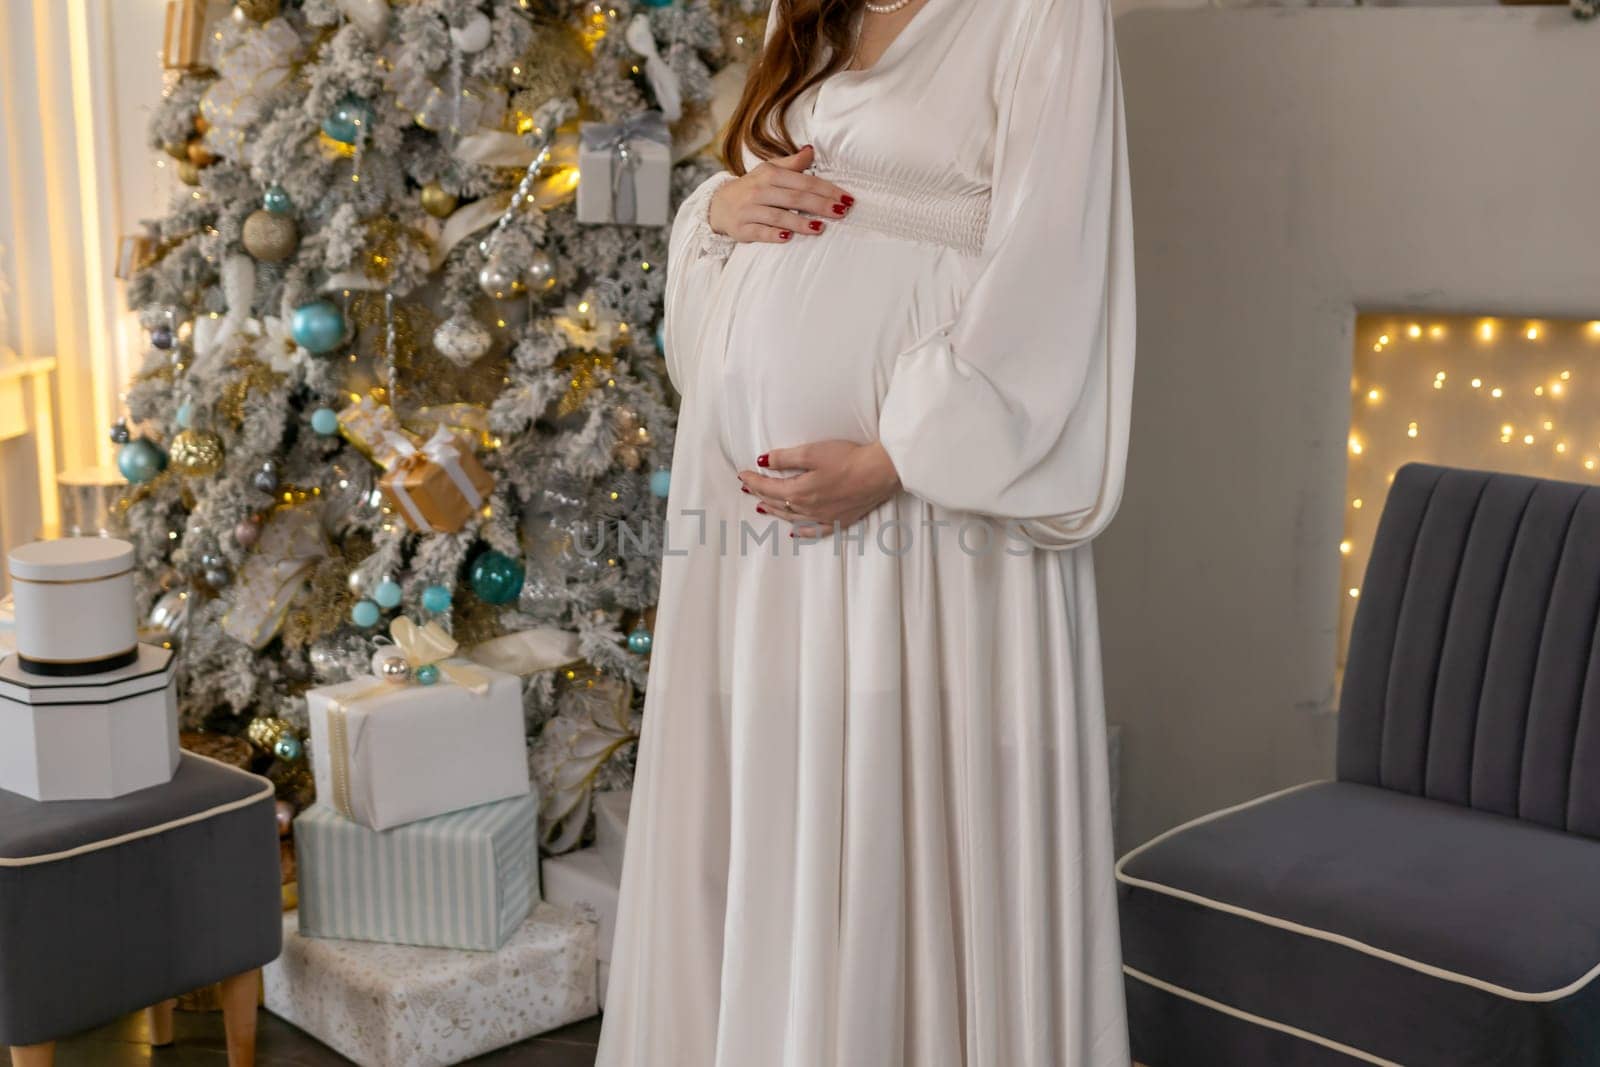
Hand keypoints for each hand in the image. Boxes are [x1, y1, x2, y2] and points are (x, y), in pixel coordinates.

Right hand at [709, 145, 853, 245]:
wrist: (719, 204)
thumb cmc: (752, 187)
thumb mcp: (770, 171)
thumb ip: (792, 164)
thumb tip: (811, 150)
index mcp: (770, 174)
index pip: (804, 182)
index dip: (826, 190)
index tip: (846, 198)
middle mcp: (759, 191)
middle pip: (795, 199)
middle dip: (820, 205)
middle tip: (842, 212)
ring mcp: (750, 210)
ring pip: (779, 216)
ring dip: (801, 223)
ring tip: (821, 228)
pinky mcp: (742, 229)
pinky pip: (760, 233)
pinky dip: (774, 235)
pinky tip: (789, 238)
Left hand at [738, 440, 901, 537]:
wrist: (881, 472)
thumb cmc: (849, 458)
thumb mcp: (812, 452)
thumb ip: (785, 458)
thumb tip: (762, 461)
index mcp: (800, 491)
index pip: (768, 488)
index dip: (753, 481)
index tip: (742, 475)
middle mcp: (809, 509)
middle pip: (777, 503)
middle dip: (760, 494)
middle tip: (748, 488)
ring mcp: (824, 517)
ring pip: (791, 517)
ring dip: (775, 511)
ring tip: (762, 507)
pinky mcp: (839, 520)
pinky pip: (814, 531)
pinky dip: (801, 532)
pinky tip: (794, 532)